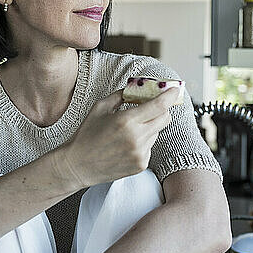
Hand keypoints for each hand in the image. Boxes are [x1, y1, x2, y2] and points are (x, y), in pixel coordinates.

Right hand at [60, 87, 179, 187]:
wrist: (78, 165)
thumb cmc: (86, 134)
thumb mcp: (100, 107)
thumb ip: (121, 95)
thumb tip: (137, 87)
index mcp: (126, 120)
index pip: (159, 105)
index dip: (170, 95)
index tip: (175, 89)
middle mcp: (137, 138)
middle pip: (165, 118)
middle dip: (162, 109)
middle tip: (153, 106)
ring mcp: (140, 153)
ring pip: (157, 132)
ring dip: (149, 126)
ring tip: (128, 130)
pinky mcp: (141, 164)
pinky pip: (150, 146)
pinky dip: (143, 141)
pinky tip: (126, 144)